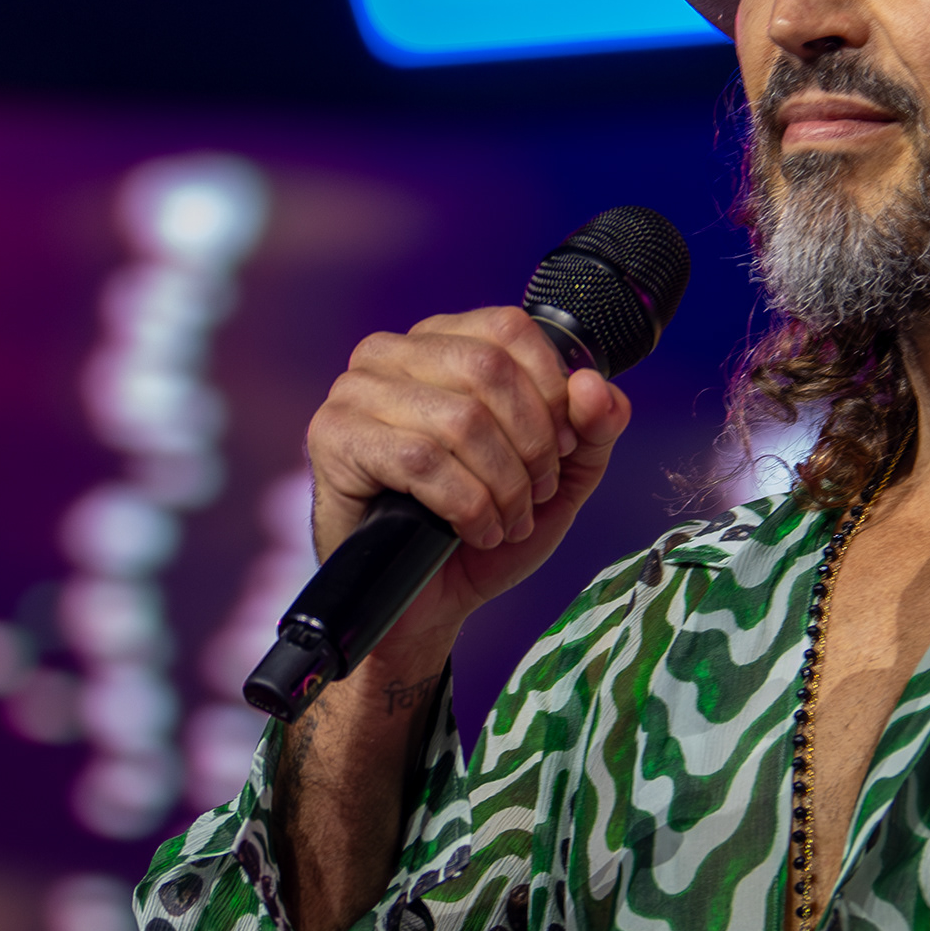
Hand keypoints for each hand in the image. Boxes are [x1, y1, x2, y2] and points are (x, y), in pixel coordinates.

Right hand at [304, 308, 631, 687]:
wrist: (427, 602)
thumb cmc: (484, 527)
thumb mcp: (559, 477)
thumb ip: (592, 429)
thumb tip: (596, 387)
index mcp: (442, 342)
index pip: (509, 328)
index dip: (552, 390)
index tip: (564, 446)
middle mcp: (392, 353)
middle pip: (488, 368)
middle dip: (531, 443)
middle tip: (537, 492)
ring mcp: (354, 392)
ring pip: (459, 418)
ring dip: (502, 484)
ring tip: (506, 519)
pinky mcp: (333, 438)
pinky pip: (420, 459)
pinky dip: (466, 505)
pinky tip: (474, 531)